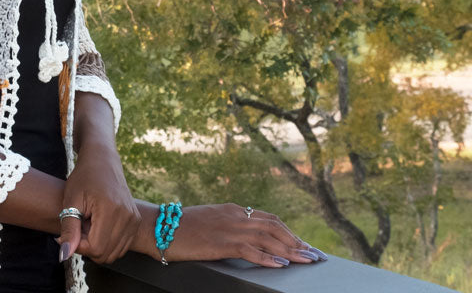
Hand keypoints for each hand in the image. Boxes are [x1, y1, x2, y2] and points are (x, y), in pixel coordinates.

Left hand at [57, 143, 140, 263]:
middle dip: (88, 247)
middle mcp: (127, 216)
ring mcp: (134, 219)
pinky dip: (108, 243)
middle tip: (79, 227)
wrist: (102, 160)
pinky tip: (98, 226)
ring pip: (114, 253)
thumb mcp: (70, 200)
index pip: (95, 248)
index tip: (72, 230)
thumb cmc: (84, 176)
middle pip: (105, 254)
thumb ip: (69, 229)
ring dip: (98, 246)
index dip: (79, 245)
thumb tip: (65, 255)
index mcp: (111, 209)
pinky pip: (121, 246)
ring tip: (88, 225)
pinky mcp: (136, 221)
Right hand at [134, 202, 318, 267]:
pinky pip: (250, 250)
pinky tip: (280, 265)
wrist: (159, 227)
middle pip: (274, 226)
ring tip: (306, 261)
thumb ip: (229, 226)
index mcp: (232, 209)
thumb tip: (247, 238)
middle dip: (296, 240)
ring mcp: (228, 228)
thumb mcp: (210, 222)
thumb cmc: (182, 228)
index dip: (289, 232)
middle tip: (313, 255)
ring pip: (267, 237)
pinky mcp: (220, 243)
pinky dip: (268, 257)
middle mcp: (234, 215)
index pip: (268, 218)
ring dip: (290, 249)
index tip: (303, 245)